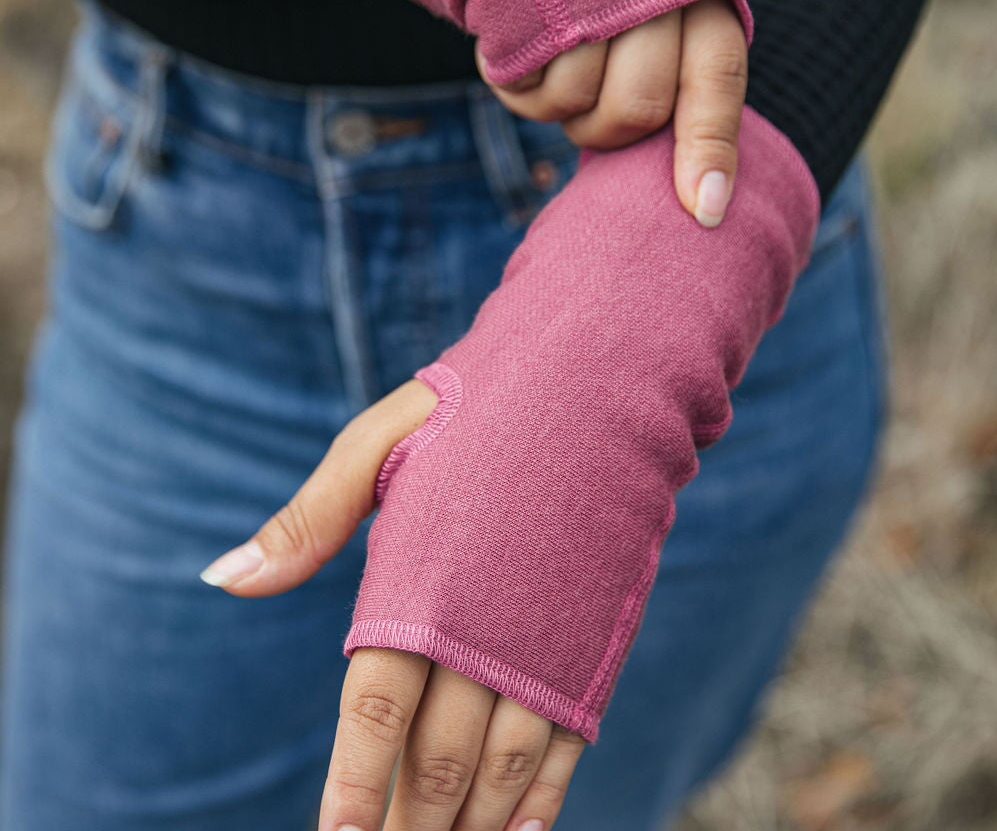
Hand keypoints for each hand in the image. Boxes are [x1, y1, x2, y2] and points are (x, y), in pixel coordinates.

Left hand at [199, 379, 586, 830]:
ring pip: (501, 768)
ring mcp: (545, 642)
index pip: (373, 716)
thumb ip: (309, 522)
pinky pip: (565, 743)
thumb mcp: (382, 446)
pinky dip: (540, 799)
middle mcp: (481, 631)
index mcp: (418, 587)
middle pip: (437, 760)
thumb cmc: (480, 410)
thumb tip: (221, 578)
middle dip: (408, 823)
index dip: (352, 792)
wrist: (598, 386)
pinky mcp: (592, 642)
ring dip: (470, 826)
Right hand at [478, 0, 746, 227]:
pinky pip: (525, 84)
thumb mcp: (661, 26)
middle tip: (592, 105)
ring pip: (576, 99)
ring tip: (555, 60)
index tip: (704, 212)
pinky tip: (523, 46)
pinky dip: (520, 85)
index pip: (716, 78)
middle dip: (608, 129)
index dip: (709, 148)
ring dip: (558, 104)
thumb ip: (684, 91)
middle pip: (640, 106)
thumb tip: (703, 203)